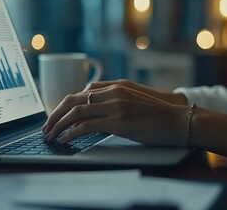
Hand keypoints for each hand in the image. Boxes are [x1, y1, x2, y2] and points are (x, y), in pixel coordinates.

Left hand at [43, 83, 189, 146]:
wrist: (180, 120)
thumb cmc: (159, 114)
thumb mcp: (135, 99)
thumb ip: (115, 99)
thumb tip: (96, 107)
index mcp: (116, 86)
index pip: (81, 91)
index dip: (65, 104)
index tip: (58, 116)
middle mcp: (113, 93)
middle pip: (73, 99)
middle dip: (55, 114)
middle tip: (46, 127)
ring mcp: (115, 106)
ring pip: (76, 112)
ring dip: (59, 124)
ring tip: (50, 135)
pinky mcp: (119, 122)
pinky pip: (86, 126)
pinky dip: (71, 133)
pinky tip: (65, 139)